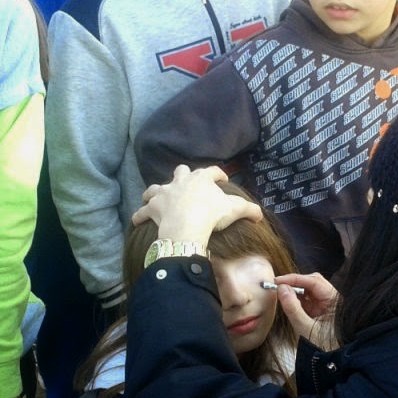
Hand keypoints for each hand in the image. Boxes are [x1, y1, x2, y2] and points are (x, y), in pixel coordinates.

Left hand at [132, 165, 262, 245]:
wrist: (188, 226)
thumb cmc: (211, 214)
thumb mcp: (235, 210)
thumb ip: (249, 210)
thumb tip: (260, 215)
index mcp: (201, 178)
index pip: (212, 171)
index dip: (218, 175)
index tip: (223, 180)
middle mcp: (181, 181)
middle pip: (180, 171)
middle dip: (183, 176)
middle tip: (186, 184)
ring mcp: (165, 193)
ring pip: (156, 187)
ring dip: (154, 192)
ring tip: (153, 197)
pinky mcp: (153, 207)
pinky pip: (143, 211)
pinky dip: (139, 215)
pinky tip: (136, 219)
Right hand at [273, 272, 339, 350]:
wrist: (331, 364)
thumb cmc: (324, 347)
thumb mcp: (305, 328)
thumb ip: (293, 308)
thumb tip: (281, 289)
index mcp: (334, 301)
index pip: (315, 282)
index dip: (295, 279)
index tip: (278, 281)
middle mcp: (332, 300)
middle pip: (313, 282)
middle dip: (295, 282)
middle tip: (277, 285)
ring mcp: (326, 305)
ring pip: (309, 290)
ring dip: (295, 290)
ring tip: (280, 293)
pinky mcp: (319, 311)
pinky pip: (307, 300)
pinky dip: (296, 299)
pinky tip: (287, 301)